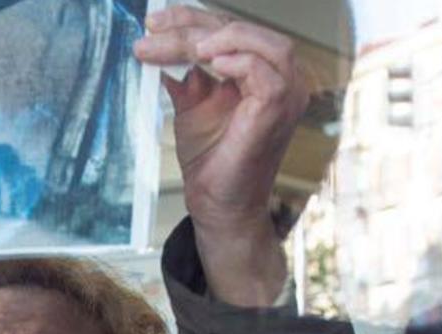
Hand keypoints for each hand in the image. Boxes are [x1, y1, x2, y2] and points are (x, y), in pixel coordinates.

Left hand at [134, 7, 305, 304]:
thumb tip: (163, 42)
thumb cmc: (212, 160)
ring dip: (217, 36)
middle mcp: (285, 80)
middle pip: (244, 30)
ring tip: (183, 46)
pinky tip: (208, 62)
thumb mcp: (192, 105)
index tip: (154, 22)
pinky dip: (238, 61)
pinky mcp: (277, 113)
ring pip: (263, 44)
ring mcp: (287, 96)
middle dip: (195, 24)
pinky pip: (266, 74)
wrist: (217, 206)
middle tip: (153, 28)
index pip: (232, 30)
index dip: (192, 19)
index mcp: (266, 72)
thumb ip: (188, 73)